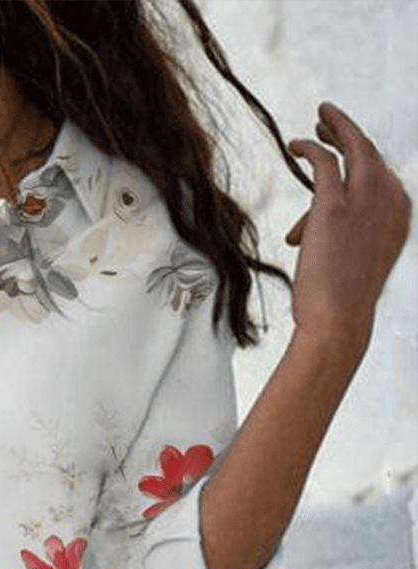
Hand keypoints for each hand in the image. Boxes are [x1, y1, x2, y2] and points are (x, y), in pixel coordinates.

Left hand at [284, 101, 410, 357]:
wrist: (338, 318)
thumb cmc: (338, 298)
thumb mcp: (346, 259)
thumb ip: (333, 236)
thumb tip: (299, 232)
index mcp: (400, 212)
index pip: (379, 177)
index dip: (356, 166)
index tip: (340, 153)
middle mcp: (392, 199)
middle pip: (370, 154)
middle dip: (349, 135)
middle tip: (328, 123)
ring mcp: (366, 200)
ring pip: (352, 147)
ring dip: (334, 130)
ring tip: (317, 122)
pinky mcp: (334, 205)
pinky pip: (324, 163)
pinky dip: (309, 148)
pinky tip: (295, 144)